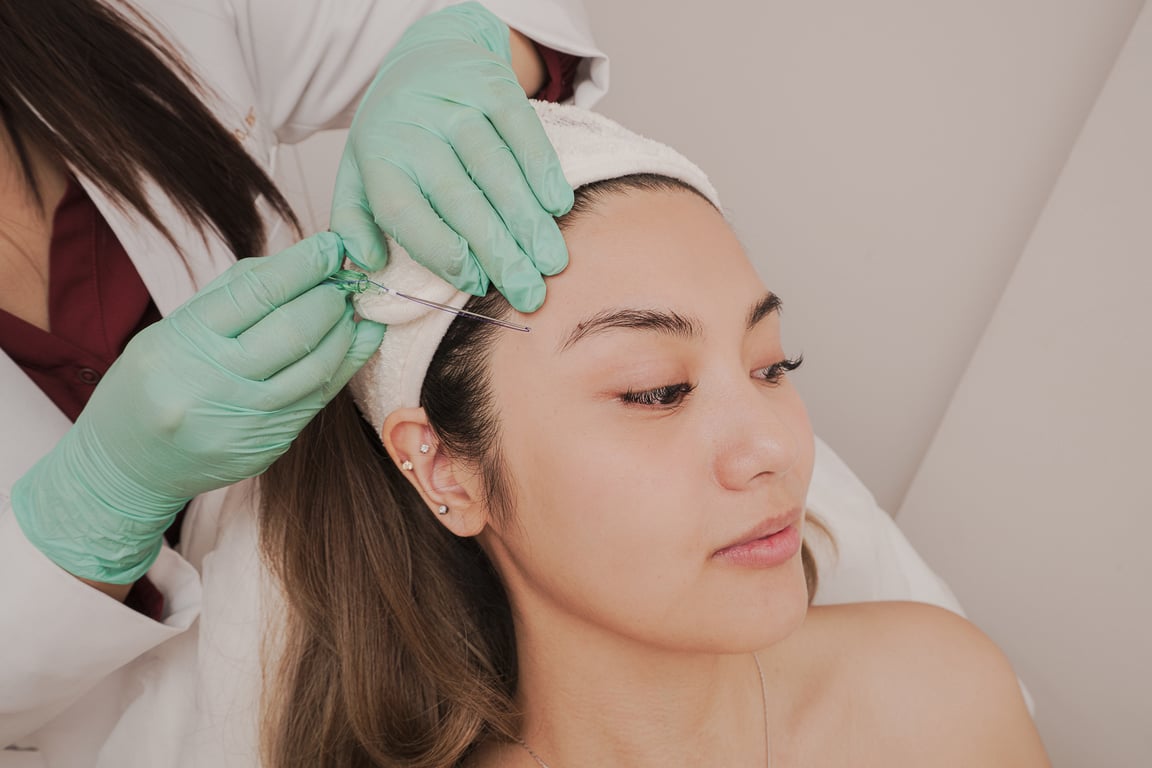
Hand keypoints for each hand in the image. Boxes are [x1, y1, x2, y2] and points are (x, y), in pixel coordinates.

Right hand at [11, 233, 384, 583]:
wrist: (130, 463)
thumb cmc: (154, 381)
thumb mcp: (174, 328)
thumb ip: (234, 294)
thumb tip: (300, 261)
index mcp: (185, 343)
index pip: (257, 293)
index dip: (303, 266)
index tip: (331, 246)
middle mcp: (215, 384)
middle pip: (293, 329)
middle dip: (329, 297)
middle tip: (344, 280)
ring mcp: (245, 421)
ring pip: (316, 367)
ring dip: (345, 331)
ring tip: (352, 309)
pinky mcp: (268, 446)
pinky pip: (317, 399)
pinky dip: (343, 365)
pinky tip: (356, 341)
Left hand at [330, 2, 571, 311]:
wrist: (428, 53)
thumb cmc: (398, 132)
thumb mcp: (358, 172)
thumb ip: (354, 223)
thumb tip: (368, 264)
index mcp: (377, 158)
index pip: (405, 214)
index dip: (442, 253)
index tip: (475, 283)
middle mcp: (413, 129)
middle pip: (459, 200)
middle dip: (499, 252)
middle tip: (529, 292)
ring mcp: (454, 103)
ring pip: (496, 170)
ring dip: (528, 221)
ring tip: (550, 261)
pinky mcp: (493, 84)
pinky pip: (522, 131)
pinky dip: (543, 170)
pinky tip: (557, 206)